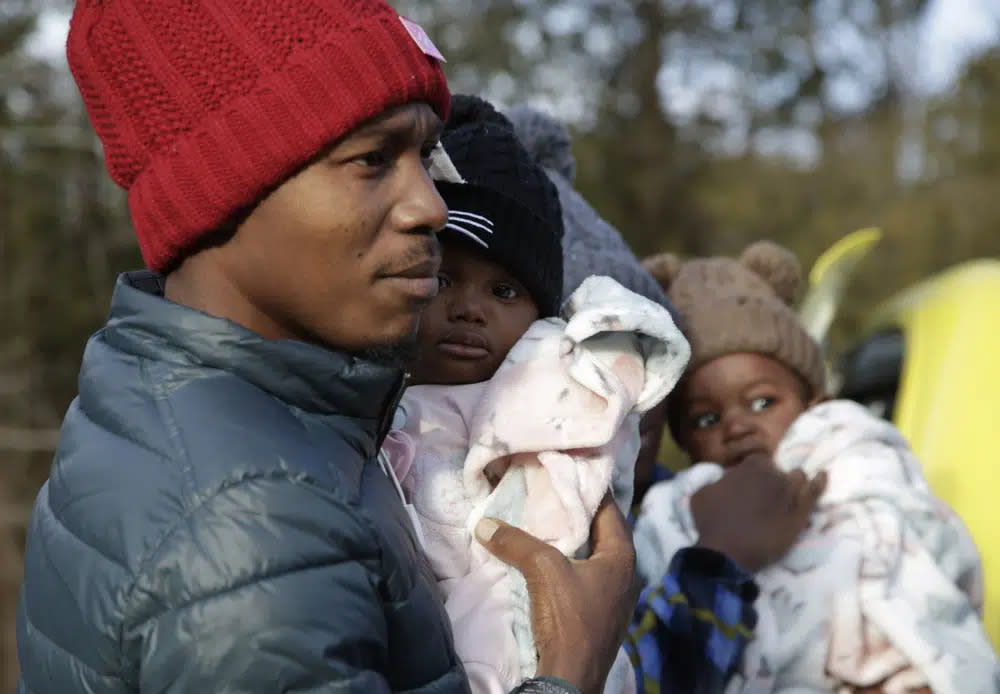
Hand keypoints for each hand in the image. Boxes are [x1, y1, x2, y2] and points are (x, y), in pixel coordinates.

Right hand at [475, 495, 638, 693]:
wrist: (571, 679)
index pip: (608, 508)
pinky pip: (581, 575)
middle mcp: (624, 573)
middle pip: (599, 530)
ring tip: (541, 520)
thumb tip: (484, 523)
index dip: (587, 488)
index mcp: (622, 556)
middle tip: (547, 492)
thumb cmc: (569, 619)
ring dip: (568, 540)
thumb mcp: (543, 570)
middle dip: (574, 512)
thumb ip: (516, 542)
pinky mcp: (596, 613)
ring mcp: (611, 596)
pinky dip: (564, 562)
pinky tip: (542, 558)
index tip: (564, 471)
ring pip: (589, 554)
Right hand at [690, 453, 826, 571]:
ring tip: (786, 494)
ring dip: (792, 483)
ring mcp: (791, 492)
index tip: (749, 485)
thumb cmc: (712, 521)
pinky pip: (815, 492)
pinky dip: (820, 482)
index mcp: (752, 465)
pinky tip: (822, 476)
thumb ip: (719, 480)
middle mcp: (774, 474)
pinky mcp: (801, 512)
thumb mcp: (703, 492)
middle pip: (778, 471)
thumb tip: (726, 479)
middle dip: (771, 480)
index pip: (759, 461)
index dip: (754, 473)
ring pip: (798, 479)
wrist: (727, 552)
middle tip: (762, 497)